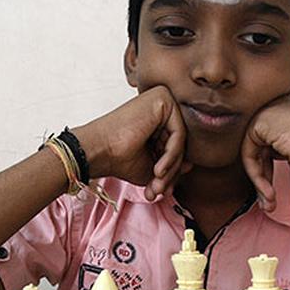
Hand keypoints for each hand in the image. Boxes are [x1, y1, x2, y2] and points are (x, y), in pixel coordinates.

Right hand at [72, 86, 189, 200]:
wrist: (98, 151)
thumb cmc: (119, 159)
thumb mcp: (152, 167)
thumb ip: (171, 164)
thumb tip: (191, 165)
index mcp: (157, 117)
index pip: (176, 145)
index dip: (171, 171)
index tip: (161, 190)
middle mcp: (161, 104)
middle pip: (179, 142)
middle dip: (171, 172)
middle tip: (158, 190)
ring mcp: (163, 98)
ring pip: (181, 140)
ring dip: (170, 168)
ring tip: (156, 183)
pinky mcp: (163, 98)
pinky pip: (179, 133)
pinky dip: (171, 156)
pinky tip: (158, 170)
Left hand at [241, 96, 289, 210]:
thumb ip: (275, 149)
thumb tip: (258, 167)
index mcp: (281, 108)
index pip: (264, 143)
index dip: (267, 168)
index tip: (272, 190)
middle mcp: (272, 106)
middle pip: (255, 148)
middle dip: (261, 178)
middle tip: (269, 201)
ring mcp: (265, 112)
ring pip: (250, 154)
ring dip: (259, 182)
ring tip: (270, 201)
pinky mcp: (259, 123)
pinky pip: (248, 155)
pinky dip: (257, 176)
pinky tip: (269, 192)